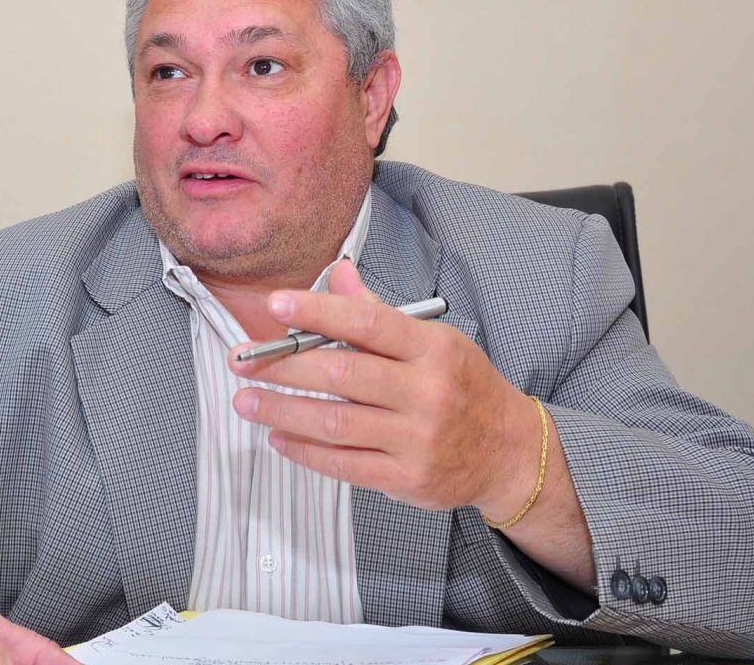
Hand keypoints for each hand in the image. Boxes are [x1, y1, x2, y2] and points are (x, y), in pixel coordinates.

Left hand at [228, 261, 540, 515]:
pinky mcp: (405, 477)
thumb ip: (379, 314)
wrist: (509, 452)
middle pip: (343, 374)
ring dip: (282, 411)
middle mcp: (426, 392)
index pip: (367, 322)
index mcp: (432, 349)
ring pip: (335, 423)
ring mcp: (416, 438)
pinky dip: (305, 451)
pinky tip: (279, 436)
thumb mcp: (435, 340)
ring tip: (247, 402)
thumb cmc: (465, 388)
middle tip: (245, 362)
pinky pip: (344, 464)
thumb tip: (337, 275)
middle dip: (284, 367)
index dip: (318, 311)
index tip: (276, 305)